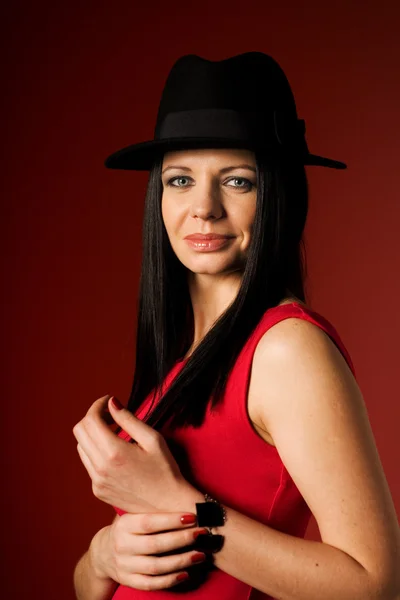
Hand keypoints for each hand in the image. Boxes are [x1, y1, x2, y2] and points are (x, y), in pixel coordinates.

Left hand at [72, 395, 192, 512]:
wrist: (168, 506)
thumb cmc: (165, 470)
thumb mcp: (152, 439)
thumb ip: (129, 419)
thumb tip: (111, 403)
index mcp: (114, 453)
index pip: (90, 420)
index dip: (97, 405)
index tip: (109, 401)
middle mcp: (100, 468)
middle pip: (80, 431)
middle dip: (92, 417)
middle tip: (111, 415)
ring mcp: (97, 482)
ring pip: (81, 447)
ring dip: (93, 434)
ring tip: (113, 432)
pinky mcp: (98, 490)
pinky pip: (88, 463)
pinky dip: (96, 451)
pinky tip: (114, 452)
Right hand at [89, 512, 209, 590]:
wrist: (104, 553)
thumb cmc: (128, 528)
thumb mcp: (132, 514)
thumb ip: (151, 508)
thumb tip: (182, 497)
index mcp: (124, 525)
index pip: (149, 522)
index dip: (172, 520)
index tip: (193, 516)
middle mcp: (122, 545)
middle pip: (155, 545)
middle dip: (182, 539)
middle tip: (202, 533)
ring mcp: (125, 565)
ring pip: (156, 567)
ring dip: (181, 561)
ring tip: (200, 555)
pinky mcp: (129, 581)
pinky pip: (151, 584)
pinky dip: (170, 580)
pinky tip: (186, 573)